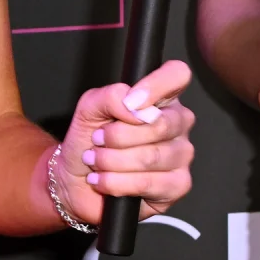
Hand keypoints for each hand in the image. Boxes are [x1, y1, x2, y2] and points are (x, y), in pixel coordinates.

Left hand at [55, 58, 196, 224]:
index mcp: (161, 98)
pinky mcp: (178, 185)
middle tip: (97, 140)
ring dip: (112, 161)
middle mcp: (178, 123)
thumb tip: (133, 106)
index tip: (130, 102)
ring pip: (151, 157)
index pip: (177, 75)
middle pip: (160, 124)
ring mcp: (181, 155)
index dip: (155, 86)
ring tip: (96, 162)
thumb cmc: (89, 142)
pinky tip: (103, 180)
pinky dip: (117, 183)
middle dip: (118, 136)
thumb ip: (110, 96)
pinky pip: (149, 183)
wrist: (77, 181)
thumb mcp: (90, 109)